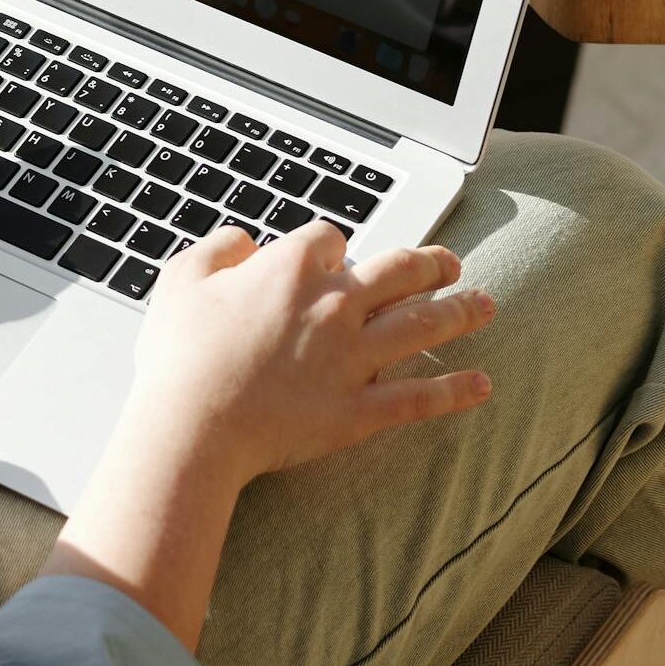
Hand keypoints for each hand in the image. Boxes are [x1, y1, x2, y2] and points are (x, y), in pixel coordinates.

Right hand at [131, 221, 494, 488]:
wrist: (193, 426)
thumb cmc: (180, 355)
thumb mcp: (181, 279)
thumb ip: (218, 247)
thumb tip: (244, 240)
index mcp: (291, 269)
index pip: (330, 239)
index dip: (332, 246)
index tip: (332, 257)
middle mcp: (334, 306)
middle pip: (398, 271)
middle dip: (428, 263)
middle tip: (447, 263)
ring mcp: (353, 359)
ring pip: (423, 325)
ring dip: (460, 311)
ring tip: (484, 304)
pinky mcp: (361, 410)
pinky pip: (420, 397)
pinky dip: (455, 390)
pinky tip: (482, 384)